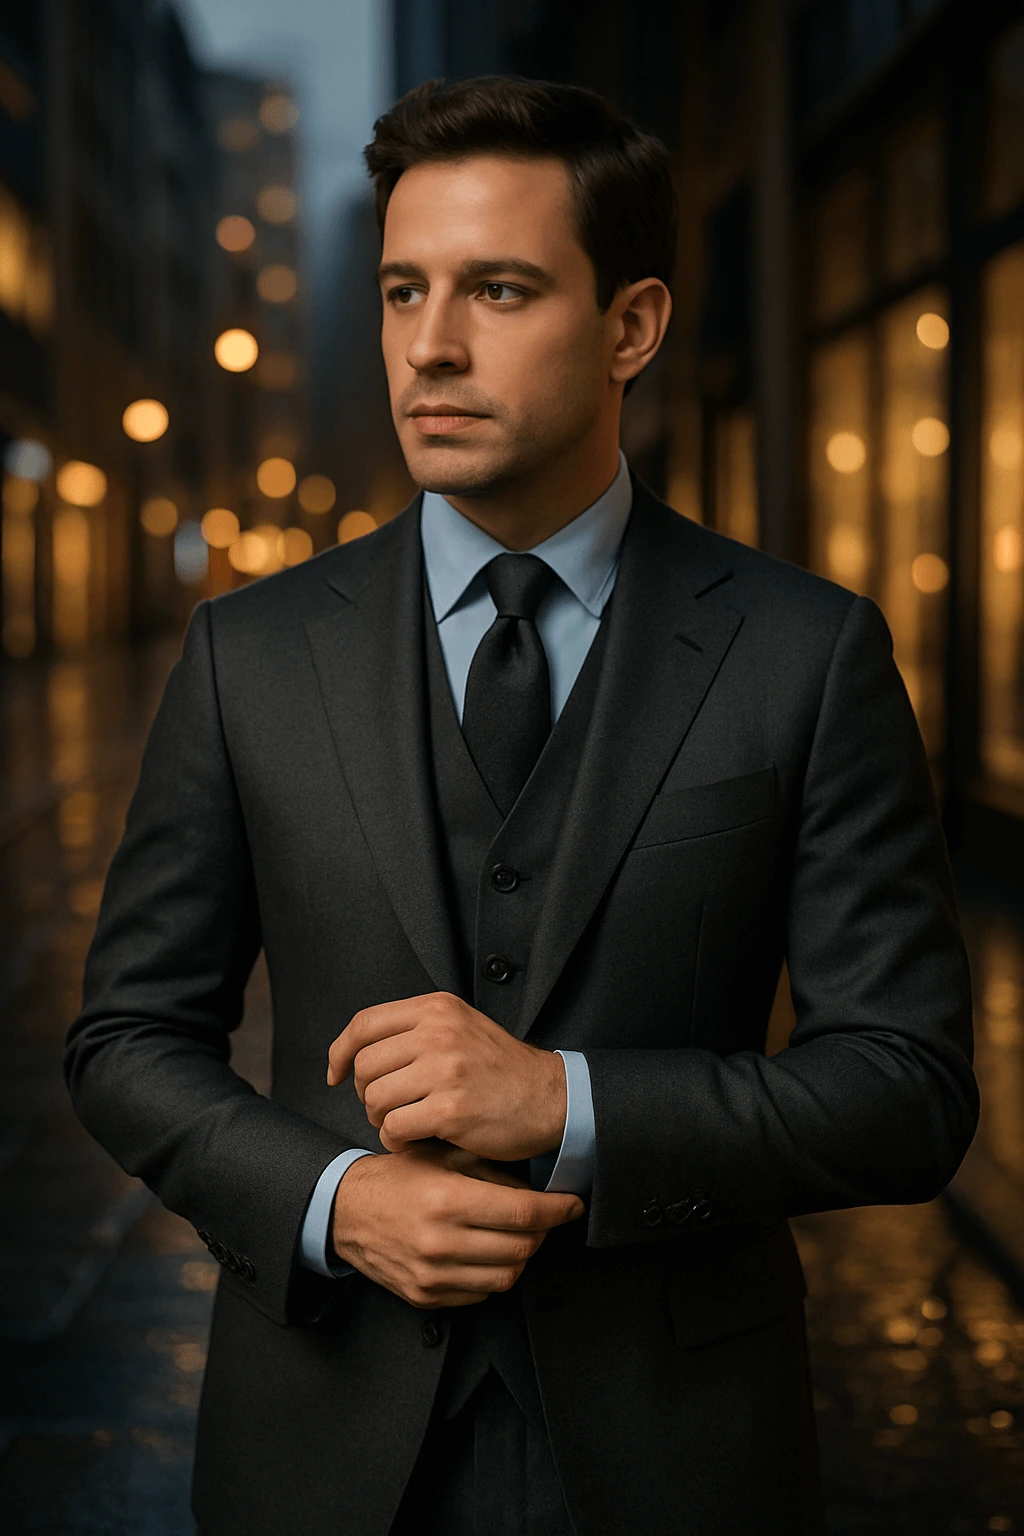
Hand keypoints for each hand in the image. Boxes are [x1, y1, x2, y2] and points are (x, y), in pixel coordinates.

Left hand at [326, 991, 566, 1160]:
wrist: (550, 1098)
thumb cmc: (499, 1069)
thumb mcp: (460, 1027)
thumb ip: (415, 1030)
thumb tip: (356, 1050)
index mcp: (437, 1008)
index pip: (364, 1024)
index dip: (340, 1052)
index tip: (335, 1075)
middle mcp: (438, 1032)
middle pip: (364, 1065)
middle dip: (366, 1093)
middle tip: (387, 1107)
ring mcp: (445, 1069)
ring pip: (374, 1097)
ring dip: (380, 1118)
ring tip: (404, 1123)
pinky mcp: (451, 1109)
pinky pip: (394, 1127)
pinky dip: (395, 1140)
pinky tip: (413, 1140)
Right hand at [331, 1141, 583, 1307]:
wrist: (347, 1212)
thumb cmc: (399, 1177)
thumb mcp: (444, 1156)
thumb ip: (491, 1171)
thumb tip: (538, 1185)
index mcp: (447, 1200)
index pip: (522, 1214)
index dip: (557, 1210)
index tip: (573, 1204)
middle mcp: (440, 1242)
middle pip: (520, 1249)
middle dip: (542, 1232)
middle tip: (544, 1217)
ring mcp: (432, 1275)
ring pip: (506, 1277)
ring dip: (521, 1256)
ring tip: (516, 1235)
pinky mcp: (425, 1297)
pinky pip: (480, 1295)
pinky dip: (492, 1274)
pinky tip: (486, 1251)